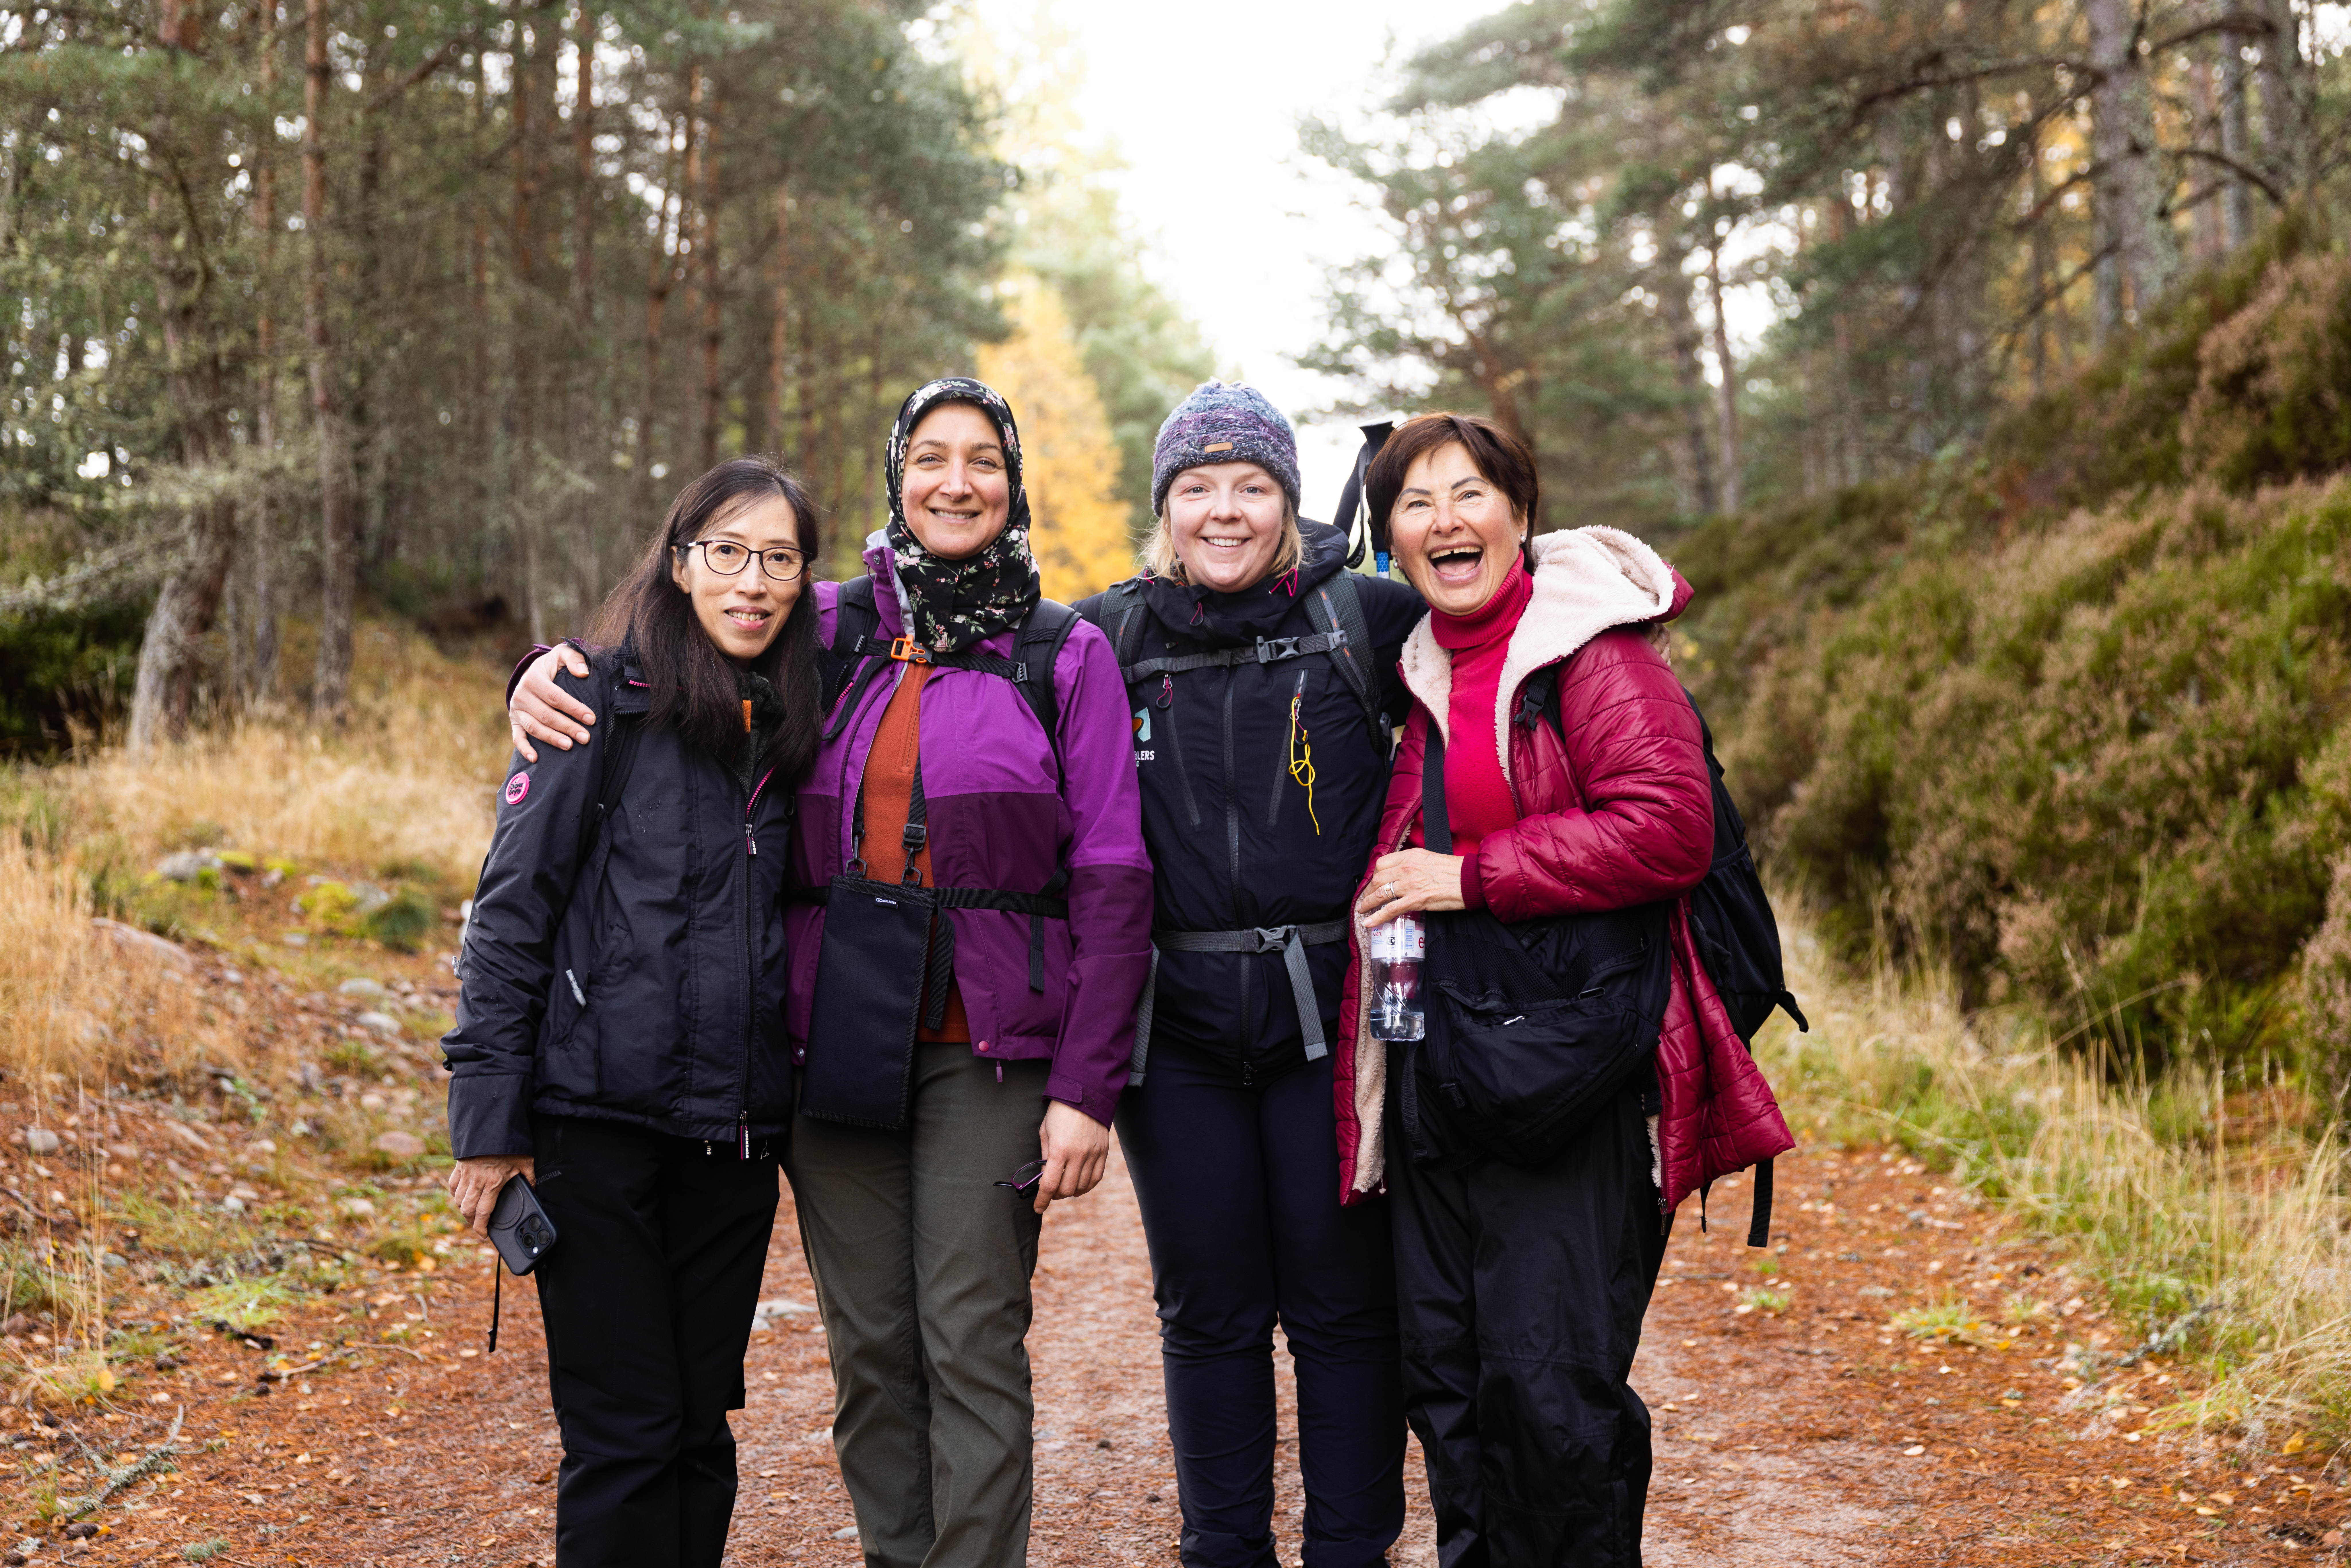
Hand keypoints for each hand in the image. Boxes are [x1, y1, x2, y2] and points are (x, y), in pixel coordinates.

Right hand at [445, 1155, 535, 1236]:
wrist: (493, 1126)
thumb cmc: (510, 1146)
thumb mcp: (526, 1163)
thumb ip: (529, 1179)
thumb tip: (533, 1191)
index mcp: (493, 1183)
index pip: (482, 1213)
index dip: (481, 1227)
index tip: (483, 1234)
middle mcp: (477, 1181)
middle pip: (467, 1210)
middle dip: (471, 1221)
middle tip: (477, 1224)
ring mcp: (466, 1174)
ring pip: (458, 1199)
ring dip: (463, 1208)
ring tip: (470, 1212)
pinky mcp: (459, 1166)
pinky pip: (452, 1185)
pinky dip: (455, 1193)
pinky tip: (461, 1196)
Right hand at [508, 644, 594, 761]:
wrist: (533, 673)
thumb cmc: (553, 666)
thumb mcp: (562, 655)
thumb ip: (574, 658)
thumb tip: (584, 673)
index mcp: (533, 678)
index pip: (556, 697)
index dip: (574, 708)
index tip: (591, 718)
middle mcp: (521, 695)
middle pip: (547, 715)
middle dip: (567, 727)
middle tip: (586, 737)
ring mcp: (516, 710)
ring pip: (535, 728)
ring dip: (552, 738)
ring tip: (570, 746)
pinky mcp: (514, 722)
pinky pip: (517, 737)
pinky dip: (525, 749)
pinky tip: (536, 759)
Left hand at [1033, 1101, 1109, 1215]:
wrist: (1085, 1096)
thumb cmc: (1060, 1113)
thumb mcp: (1045, 1133)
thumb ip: (1045, 1157)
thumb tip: (1044, 1178)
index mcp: (1059, 1150)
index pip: (1050, 1185)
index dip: (1042, 1200)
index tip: (1038, 1207)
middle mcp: (1078, 1155)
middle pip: (1067, 1189)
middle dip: (1055, 1195)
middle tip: (1050, 1192)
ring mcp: (1093, 1154)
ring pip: (1082, 1186)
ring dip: (1071, 1191)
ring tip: (1064, 1187)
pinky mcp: (1103, 1152)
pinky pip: (1096, 1178)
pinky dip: (1087, 1186)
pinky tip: (1079, 1186)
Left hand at [1356, 848, 1468, 927]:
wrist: (1470, 879)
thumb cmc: (1455, 870)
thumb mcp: (1430, 858)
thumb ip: (1415, 862)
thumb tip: (1405, 871)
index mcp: (1410, 856)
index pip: (1383, 863)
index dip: (1374, 874)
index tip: (1373, 882)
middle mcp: (1407, 868)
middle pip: (1378, 878)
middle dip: (1369, 890)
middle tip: (1366, 898)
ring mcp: (1410, 884)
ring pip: (1380, 893)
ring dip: (1368, 903)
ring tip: (1363, 910)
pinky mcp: (1416, 900)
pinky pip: (1390, 909)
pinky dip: (1377, 917)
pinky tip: (1369, 923)